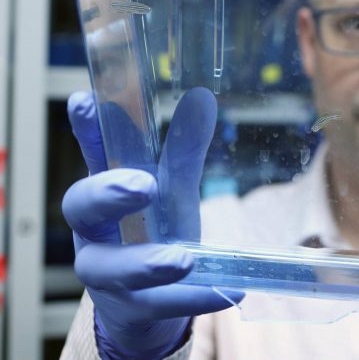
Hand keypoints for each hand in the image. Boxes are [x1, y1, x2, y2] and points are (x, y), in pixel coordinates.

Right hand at [63, 88, 243, 358]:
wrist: (146, 304)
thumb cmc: (151, 234)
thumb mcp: (171, 190)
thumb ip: (183, 150)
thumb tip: (201, 97)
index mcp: (104, 194)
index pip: (93, 156)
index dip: (88, 131)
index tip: (87, 101)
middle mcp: (95, 232)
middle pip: (82, 209)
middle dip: (108, 194)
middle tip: (143, 184)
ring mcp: (108, 274)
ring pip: (111, 269)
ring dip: (147, 262)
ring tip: (184, 258)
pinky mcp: (133, 309)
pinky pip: (160, 306)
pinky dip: (195, 298)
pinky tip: (229, 290)